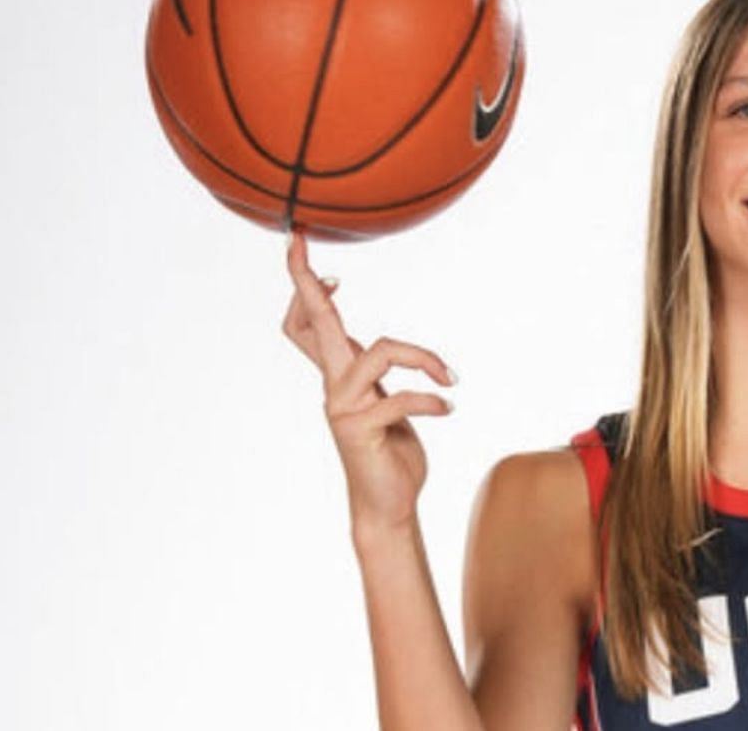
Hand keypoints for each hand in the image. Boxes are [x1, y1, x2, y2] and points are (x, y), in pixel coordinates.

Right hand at [282, 229, 456, 533]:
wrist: (390, 505)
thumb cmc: (390, 451)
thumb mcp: (382, 402)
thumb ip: (374, 375)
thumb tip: (374, 346)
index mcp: (338, 376)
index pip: (307, 325)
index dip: (304, 287)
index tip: (303, 248)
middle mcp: (333, 387)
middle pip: (315, 324)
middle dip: (308, 283)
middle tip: (299, 242)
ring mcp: (343, 409)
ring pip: (380, 352)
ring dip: (423, 358)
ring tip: (448, 377)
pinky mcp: (360, 431)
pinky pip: (400, 398)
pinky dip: (430, 400)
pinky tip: (448, 408)